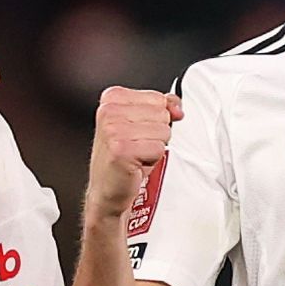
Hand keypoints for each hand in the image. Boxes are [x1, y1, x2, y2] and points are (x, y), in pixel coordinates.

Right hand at [79, 86, 180, 230]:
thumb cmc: (123, 157)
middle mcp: (109, 111)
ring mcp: (113, 130)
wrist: (108, 188)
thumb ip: (162, 107)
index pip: (158, 98)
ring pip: (163, 131)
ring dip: (154, 147)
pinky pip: (159, 148)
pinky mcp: (121, 149)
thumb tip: (176, 106)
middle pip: (162, 114)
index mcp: (112, 98)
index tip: (139, 130)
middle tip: (136, 145)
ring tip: (136, 153)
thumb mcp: (142, 124)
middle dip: (156, 133)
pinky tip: (135, 163)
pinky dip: (152, 159)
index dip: (156, 119)